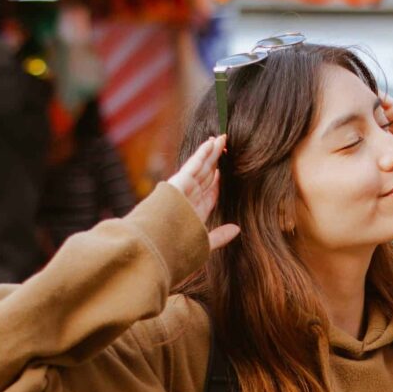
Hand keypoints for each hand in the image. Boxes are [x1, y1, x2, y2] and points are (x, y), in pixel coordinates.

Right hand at [168, 134, 239, 251]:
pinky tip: (211, 142)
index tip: (224, 173)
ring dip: (212, 153)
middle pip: (206, 177)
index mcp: (193, 214)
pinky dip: (203, 153)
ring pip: (201, 168)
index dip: (217, 183)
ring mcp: (182, 190)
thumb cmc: (175, 252)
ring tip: (221, 139)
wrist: (155, 249)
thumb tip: (237, 229)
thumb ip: (220, 236)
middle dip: (215, 163)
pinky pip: (193, 165)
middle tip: (225, 149)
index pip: (208, 195)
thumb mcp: (204, 245)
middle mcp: (188, 199)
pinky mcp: (178, 182)